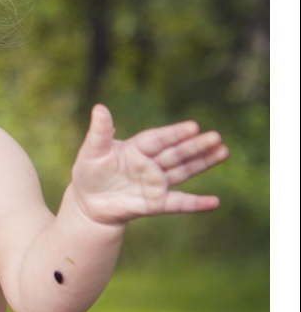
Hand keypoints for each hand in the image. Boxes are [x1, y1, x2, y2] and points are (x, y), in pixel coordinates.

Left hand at [65, 105, 227, 225]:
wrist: (88, 203)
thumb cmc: (89, 173)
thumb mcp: (91, 152)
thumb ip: (99, 132)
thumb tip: (99, 107)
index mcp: (138, 148)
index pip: (159, 139)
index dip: (175, 134)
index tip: (193, 127)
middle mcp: (152, 164)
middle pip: (177, 153)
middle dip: (196, 146)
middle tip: (216, 137)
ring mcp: (156, 183)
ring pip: (184, 172)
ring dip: (204, 163)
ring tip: (224, 152)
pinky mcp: (157, 203)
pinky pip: (179, 203)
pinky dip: (196, 203)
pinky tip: (214, 202)